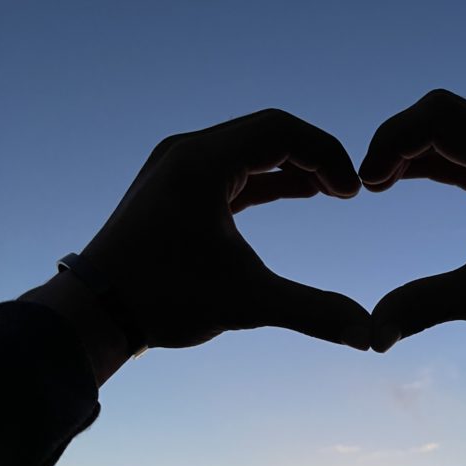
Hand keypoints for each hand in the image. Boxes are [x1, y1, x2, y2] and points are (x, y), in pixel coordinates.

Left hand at [23, 111, 370, 382]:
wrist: (97, 312)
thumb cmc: (164, 300)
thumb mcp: (247, 302)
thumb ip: (313, 312)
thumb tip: (369, 335)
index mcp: (203, 162)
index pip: (281, 130)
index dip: (327, 154)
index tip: (353, 192)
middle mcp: (187, 152)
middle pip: (267, 132)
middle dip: (314, 156)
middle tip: (347, 190)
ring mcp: (177, 166)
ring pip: (249, 148)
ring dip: (292, 165)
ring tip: (332, 191)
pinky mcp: (175, 186)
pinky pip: (232, 167)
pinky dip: (267, 177)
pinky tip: (299, 192)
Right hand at [360, 90, 465, 351]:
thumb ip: (425, 307)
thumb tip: (372, 336)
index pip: (436, 116)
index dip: (391, 141)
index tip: (368, 186)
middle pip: (440, 111)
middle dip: (397, 140)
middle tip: (369, 185)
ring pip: (453, 126)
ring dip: (413, 149)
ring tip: (379, 186)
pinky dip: (434, 159)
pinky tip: (406, 183)